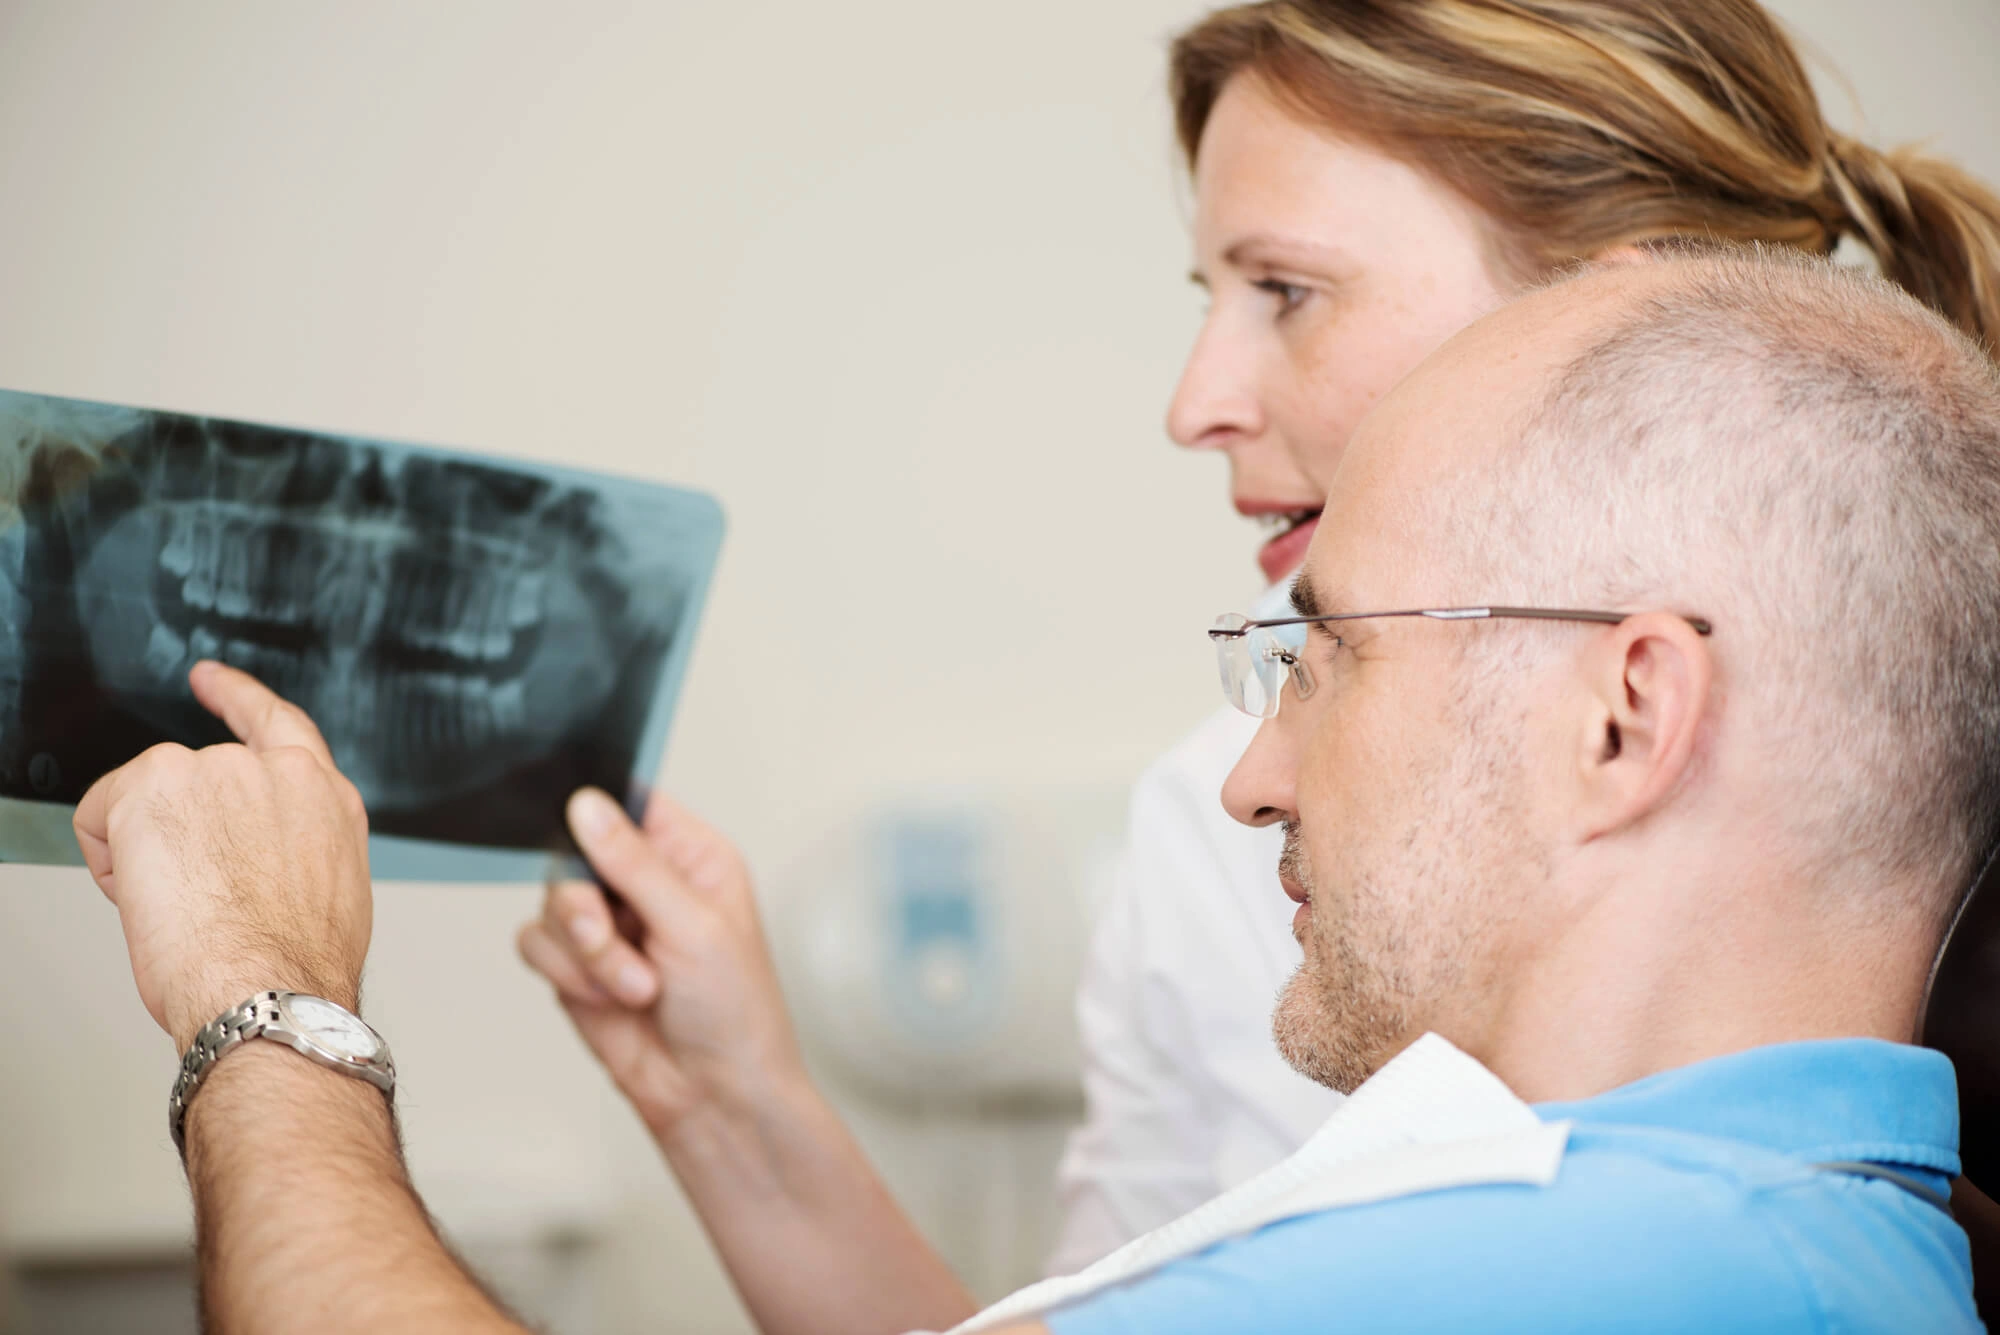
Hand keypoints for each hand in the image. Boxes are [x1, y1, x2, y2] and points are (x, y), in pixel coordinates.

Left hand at [73, 660, 373, 1049]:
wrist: (268, 986)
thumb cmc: (295, 966)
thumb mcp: (328, 896)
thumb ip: (299, 850)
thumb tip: (266, 868)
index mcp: (326, 799)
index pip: (280, 725)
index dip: (238, 697)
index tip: (211, 680)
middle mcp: (279, 773)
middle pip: (199, 776)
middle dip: (178, 827)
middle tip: (191, 893)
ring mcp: (218, 769)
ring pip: (148, 799)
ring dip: (146, 848)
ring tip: (181, 905)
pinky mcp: (158, 780)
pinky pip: (99, 814)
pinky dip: (105, 857)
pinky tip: (145, 896)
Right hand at [517, 788, 807, 1140]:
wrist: (712, 1095)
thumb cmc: (736, 1012)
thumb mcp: (695, 926)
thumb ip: (634, 864)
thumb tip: (586, 805)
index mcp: (690, 855)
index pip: (631, 800)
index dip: (598, 808)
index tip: (581, 831)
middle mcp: (646, 882)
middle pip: (574, 851)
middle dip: (585, 904)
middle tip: (609, 938)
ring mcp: (609, 923)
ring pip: (551, 901)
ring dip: (585, 952)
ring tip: (635, 989)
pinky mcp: (576, 965)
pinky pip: (536, 943)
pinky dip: (566, 974)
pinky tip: (609, 1001)